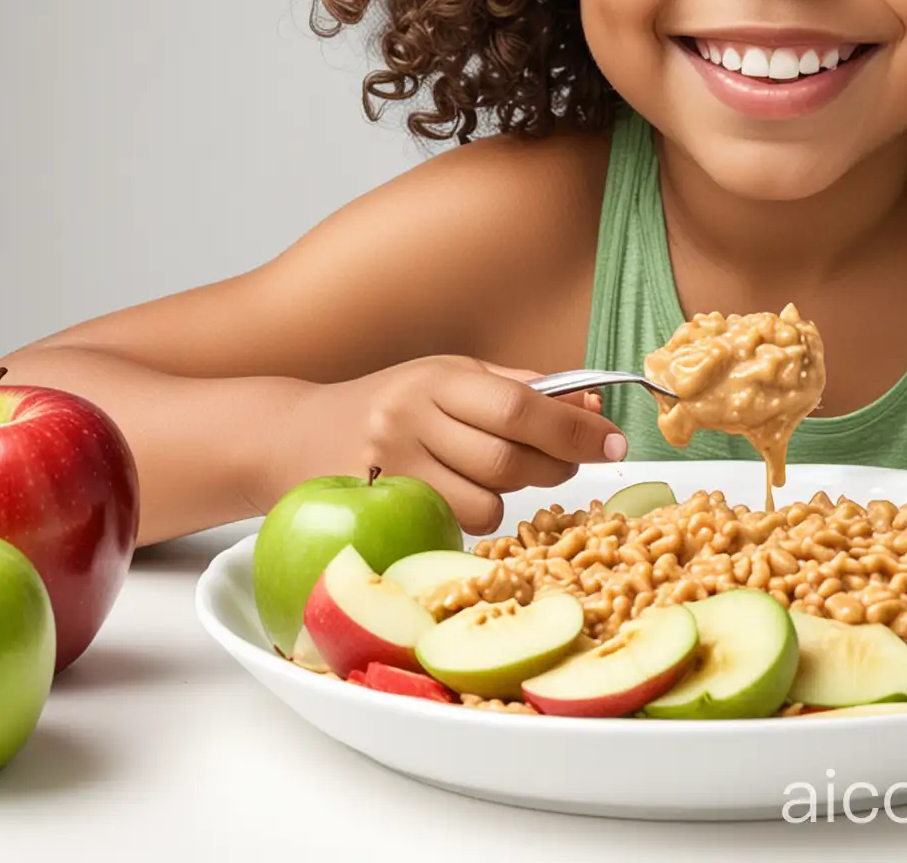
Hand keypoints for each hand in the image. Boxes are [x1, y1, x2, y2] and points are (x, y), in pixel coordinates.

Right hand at [274, 356, 626, 532]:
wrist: (291, 436)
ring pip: (485, 504)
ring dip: (507, 497)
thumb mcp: (451, 377)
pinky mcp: (377, 517)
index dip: (574, 429)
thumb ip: (521, 388)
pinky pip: (452, 529)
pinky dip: (469, 516)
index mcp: (437, 380)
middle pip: (508, 460)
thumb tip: (592, 406)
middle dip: (554, 466)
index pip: (520, 406)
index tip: (615, 442)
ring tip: (491, 475)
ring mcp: (389, 474)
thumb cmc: (389, 402)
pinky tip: (453, 494)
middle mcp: (409, 422)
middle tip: (566, 463)